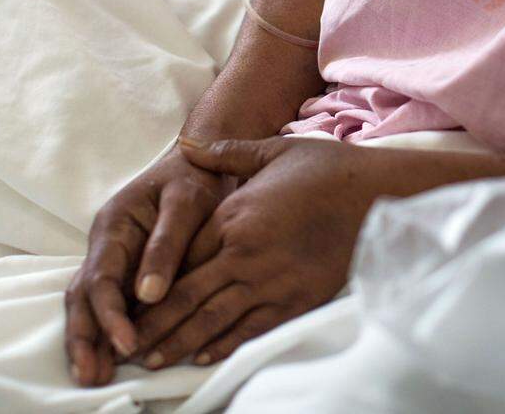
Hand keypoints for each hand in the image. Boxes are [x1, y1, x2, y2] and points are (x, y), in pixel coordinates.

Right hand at [64, 146, 228, 385]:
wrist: (199, 164)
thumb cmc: (194, 180)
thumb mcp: (186, 203)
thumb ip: (167, 245)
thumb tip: (149, 295)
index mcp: (114, 226)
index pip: (101, 278)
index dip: (110, 315)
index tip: (126, 344)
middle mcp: (106, 245)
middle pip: (84, 297)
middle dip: (85, 338)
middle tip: (91, 377)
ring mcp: (113, 258)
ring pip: (91, 304)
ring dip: (91, 341)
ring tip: (94, 377)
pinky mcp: (127, 270)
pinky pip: (111, 304)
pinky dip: (110, 331)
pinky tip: (114, 358)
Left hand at [132, 137, 372, 369]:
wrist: (377, 194)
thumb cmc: (328, 168)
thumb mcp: (274, 151)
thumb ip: (227, 154)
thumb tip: (189, 145)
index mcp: (234, 216)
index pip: (181, 257)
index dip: (152, 281)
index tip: (128, 297)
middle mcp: (244, 254)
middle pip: (186, 296)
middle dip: (154, 322)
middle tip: (127, 342)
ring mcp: (270, 281)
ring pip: (211, 319)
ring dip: (178, 341)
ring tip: (152, 358)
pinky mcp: (296, 300)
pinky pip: (250, 329)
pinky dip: (223, 344)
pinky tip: (203, 356)